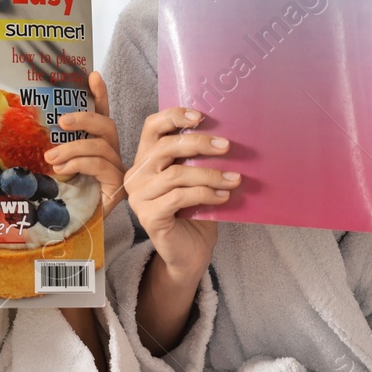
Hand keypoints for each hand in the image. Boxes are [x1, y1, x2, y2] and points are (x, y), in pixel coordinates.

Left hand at [43, 72, 126, 215]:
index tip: (92, 74)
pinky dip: (79, 164)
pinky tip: (62, 171)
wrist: (75, 229)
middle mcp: (111, 154)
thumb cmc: (65, 198)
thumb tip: (27, 131)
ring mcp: (117, 170)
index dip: (99, 94)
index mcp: (97, 144)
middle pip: (106, 125)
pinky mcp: (118, 186)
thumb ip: (51, 149)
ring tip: (51, 158)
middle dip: (84, 118)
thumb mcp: (54, 168)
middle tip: (61, 122)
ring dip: (73, 148)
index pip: (102, 114)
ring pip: (101, 146)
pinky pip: (101, 166)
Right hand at [124, 107, 230, 283]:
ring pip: (176, 175)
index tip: (200, 116)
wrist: (189, 254)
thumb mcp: (196, 180)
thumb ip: (198, 160)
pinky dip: (205, 194)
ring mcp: (139, 197)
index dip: (173, 116)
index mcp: (145, 160)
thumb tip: (224, 137)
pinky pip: (179, 197)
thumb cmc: (194, 215)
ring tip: (234, 179)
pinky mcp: (148, 216)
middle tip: (226, 146)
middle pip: (164, 147)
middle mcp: (136, 175)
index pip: (151, 127)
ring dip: (210, 174)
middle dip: (198, 143)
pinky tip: (223, 196)